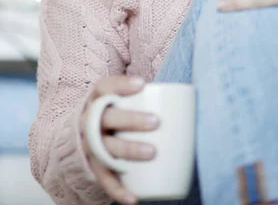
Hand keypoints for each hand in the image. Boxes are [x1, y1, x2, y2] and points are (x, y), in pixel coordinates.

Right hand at [81, 75, 158, 204]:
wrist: (88, 135)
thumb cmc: (117, 113)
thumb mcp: (122, 100)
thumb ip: (146, 97)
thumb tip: (189, 97)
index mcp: (98, 99)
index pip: (104, 87)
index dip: (120, 85)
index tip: (142, 85)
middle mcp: (90, 121)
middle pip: (106, 118)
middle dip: (130, 119)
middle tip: (155, 122)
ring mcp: (90, 145)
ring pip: (105, 148)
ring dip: (128, 150)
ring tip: (151, 152)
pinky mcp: (94, 167)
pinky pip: (104, 180)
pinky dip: (117, 190)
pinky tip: (133, 198)